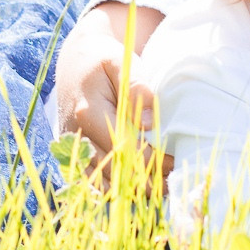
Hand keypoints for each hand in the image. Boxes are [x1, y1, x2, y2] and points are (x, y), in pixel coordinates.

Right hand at [51, 2, 168, 184]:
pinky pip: (93, 183)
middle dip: (147, 181)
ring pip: (103, 184)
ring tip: (161, 186)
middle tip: (175, 182)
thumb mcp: (120, 63)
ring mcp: (71, 149)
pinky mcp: (72, 155)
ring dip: (132, 188)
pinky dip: (115, 189)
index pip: (125, 149)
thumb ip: (136, 87)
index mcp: (88, 114)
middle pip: (114, 172)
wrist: (75, 62)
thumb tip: (149, 121)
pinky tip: (138, 186)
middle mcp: (76, 137)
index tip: (177, 163)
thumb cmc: (103, 60)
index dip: (154, 161)